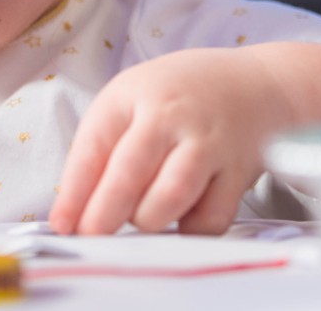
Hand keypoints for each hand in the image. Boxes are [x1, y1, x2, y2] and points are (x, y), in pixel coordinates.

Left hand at [50, 48, 292, 235]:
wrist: (258, 84)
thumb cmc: (182, 94)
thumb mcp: (132, 97)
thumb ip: (104, 145)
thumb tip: (75, 205)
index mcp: (131, 96)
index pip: (92, 147)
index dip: (73, 192)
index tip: (62, 223)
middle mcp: (169, 117)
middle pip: (129, 174)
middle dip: (103, 215)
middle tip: (91, 236)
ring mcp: (206, 143)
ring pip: (170, 197)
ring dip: (148, 220)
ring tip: (140, 219)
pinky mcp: (238, 170)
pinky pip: (211, 216)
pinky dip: (191, 229)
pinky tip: (181, 220)